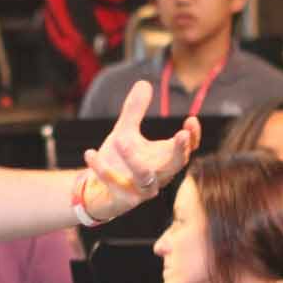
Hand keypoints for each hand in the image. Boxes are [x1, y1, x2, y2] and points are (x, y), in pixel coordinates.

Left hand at [80, 80, 198, 220]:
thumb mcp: (125, 133)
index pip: (187, 149)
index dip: (193, 137)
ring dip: (134, 161)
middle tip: (181, 135)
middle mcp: (158, 176)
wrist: (95, 191)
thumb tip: (144, 82)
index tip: (191, 120)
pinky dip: (102, 169)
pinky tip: (89, 152)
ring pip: (145, 178)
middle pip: (176, 166)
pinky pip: (115, 185)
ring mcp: (142, 191)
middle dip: (180, 151)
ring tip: (119, 141)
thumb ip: (134, 111)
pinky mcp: (124, 200)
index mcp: (164, 159)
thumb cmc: (118, 161)